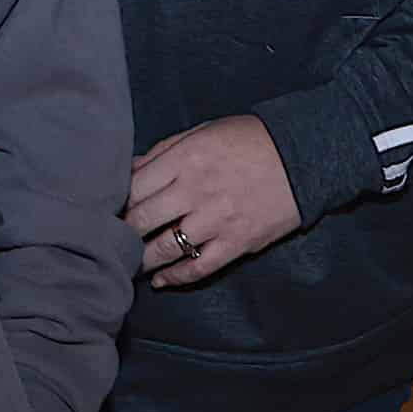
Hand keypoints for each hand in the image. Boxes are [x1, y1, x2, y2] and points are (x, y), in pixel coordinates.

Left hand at [126, 113, 302, 286]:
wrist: (304, 156)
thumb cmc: (251, 139)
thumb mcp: (204, 132)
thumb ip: (165, 151)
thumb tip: (130, 170)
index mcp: (186, 158)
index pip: (134, 186)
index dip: (117, 201)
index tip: (108, 210)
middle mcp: (196, 190)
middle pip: (142, 220)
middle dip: (123, 232)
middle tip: (111, 240)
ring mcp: (217, 219)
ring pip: (165, 248)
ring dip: (142, 260)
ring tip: (131, 263)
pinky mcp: (237, 242)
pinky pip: (198, 267)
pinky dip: (175, 277)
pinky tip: (161, 280)